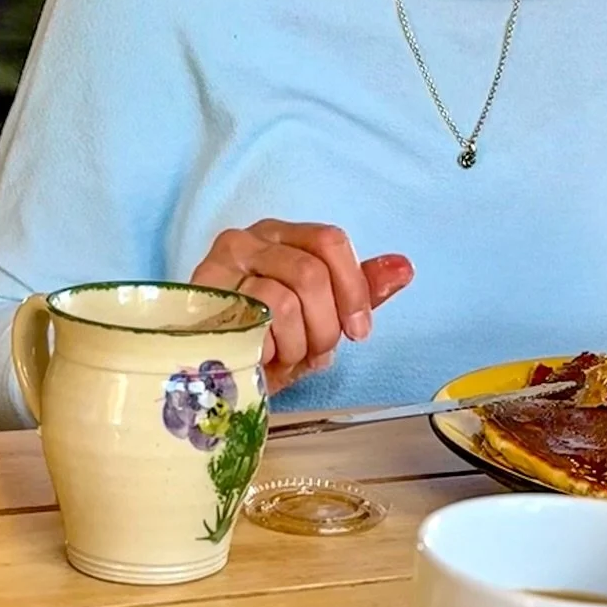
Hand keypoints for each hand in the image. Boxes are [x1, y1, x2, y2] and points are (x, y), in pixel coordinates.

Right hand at [191, 219, 413, 394]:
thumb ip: (358, 290)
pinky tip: (262, 357)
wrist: (210, 372)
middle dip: (325, 325)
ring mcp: (219, 266)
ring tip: (286, 356)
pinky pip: (253, 323)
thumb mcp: (320, 315)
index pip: (330, 241)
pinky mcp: (202, 299)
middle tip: (317, 352)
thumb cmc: (267, 339)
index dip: (353, 289)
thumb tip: (404, 267)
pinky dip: (269, 350)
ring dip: (296, 344)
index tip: (359, 330)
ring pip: (283, 301)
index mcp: (281, 234)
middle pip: (311, 273)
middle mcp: (247, 240)